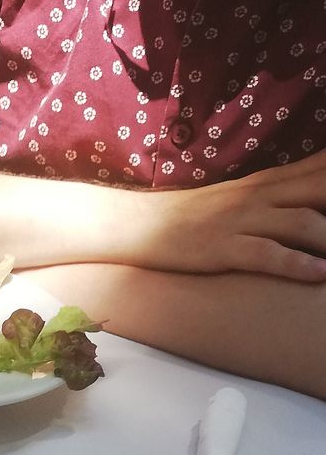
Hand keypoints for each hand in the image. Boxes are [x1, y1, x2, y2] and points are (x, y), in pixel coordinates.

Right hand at [149, 150, 325, 281]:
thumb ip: (287, 193)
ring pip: (304, 222)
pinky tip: (319, 273)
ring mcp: (244, 221)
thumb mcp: (247, 197)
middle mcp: (264, 195)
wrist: (146, 226)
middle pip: (325, 190)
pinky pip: (267, 255)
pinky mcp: (225, 248)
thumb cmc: (199, 218)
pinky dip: (297, 263)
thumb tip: (316, 193)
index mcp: (273, 181)